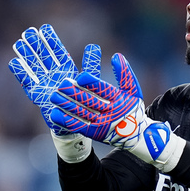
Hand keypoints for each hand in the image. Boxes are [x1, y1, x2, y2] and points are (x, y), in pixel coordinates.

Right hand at [8, 24, 100, 135]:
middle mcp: (55, 75)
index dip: (51, 41)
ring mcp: (45, 84)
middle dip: (36, 45)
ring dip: (26, 56)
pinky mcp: (38, 96)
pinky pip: (28, 83)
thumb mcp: (90, 81)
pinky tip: (14, 62)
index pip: (58, 52)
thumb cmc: (84, 102)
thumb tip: (94, 45)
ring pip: (34, 67)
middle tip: (28, 32)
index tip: (44, 28)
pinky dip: (21, 74)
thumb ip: (91, 64)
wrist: (76, 123)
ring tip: (18, 43)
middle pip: (43, 57)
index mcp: (68, 70)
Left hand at [50, 54, 185, 170]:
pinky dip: (66, 120)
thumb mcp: (133, 90)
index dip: (91, 83)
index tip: (79, 76)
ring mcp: (102, 124)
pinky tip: (55, 113)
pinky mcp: (94, 133)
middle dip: (74, 92)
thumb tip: (116, 56)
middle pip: (90, 101)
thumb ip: (125, 73)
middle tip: (61, 84)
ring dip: (66, 105)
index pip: (104, 90)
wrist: (136, 134)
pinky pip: (78, 126)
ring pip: (81, 113)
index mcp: (120, 100)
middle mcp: (111, 112)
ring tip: (53, 96)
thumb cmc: (132, 108)